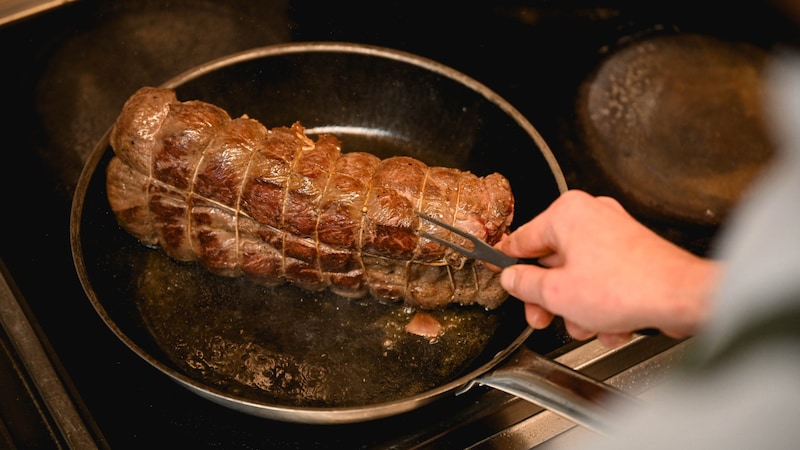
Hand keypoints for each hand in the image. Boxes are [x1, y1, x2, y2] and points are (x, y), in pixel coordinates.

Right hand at [496, 190, 720, 345]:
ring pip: (578, 276)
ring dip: (578, 307)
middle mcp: (591, 216)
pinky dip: (603, 304)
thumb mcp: (557, 293)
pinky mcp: (632, 253)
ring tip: (589, 325)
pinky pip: (603, 280)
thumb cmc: (627, 287)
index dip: (507, 263)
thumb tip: (511, 278)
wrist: (682, 298)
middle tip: (543, 318)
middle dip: (550, 298)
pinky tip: (611, 324)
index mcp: (566, 214)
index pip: (521, 239)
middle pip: (551, 262)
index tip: (498, 272)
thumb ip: (525, 284)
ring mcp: (614, 233)